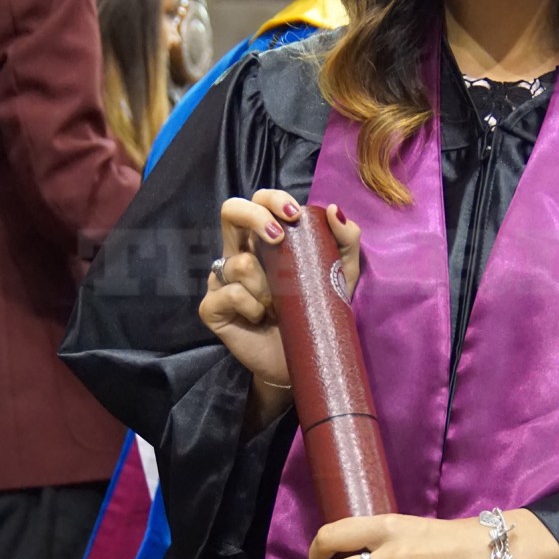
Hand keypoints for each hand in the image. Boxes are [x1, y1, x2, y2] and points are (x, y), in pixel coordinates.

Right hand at [199, 192, 360, 423]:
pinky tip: (261, 318)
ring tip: (279, 305)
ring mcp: (223, 279)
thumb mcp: (341, 273)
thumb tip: (333, 209)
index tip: (294, 215)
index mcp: (266, 238)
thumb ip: (345, 240)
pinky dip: (250, 305)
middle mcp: (240, 252)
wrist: (305, 358)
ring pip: (237, 262)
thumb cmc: (318, 310)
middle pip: (231, 210)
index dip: (272, 199)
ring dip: (265, 284)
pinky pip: (227, 294)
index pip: (259, 201)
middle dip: (256, 217)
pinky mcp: (213, 308)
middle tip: (279, 239)